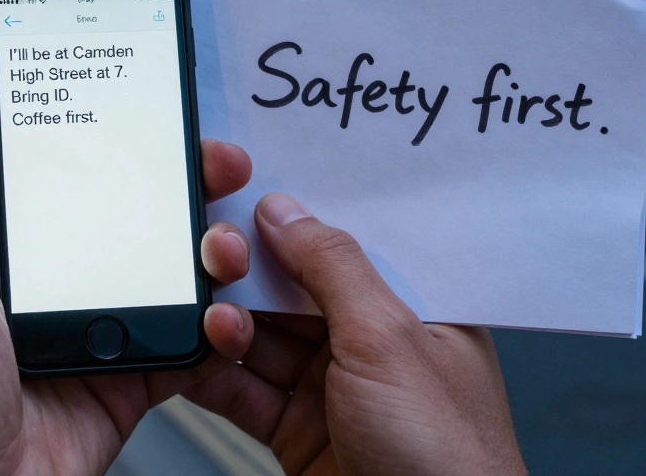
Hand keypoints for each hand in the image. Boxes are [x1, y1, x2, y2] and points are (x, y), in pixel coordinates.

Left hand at [0, 82, 256, 474]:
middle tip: (221, 168)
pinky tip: (226, 307)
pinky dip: (215, 326)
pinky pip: (186, 343)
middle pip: (134, 216)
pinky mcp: (129, 379)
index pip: (71, 177)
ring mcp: (95, 329)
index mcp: (3, 248)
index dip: (120, 145)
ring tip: (223, 247)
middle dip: (184, 187)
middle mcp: (53, 281)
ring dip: (209, 251)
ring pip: (170, 273)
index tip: (163, 121)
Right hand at [184, 193, 525, 474]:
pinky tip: (195, 354)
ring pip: (262, 338)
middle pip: (294, 290)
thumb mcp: (388, 341)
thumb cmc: (450, 462)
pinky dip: (214, 373)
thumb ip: (333, 269)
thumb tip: (286, 213)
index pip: (348, 247)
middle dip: (250, 271)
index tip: (245, 196)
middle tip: (211, 251)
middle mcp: (373, 347)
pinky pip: (243, 389)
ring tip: (209, 314)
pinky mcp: (297, 432)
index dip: (297, 220)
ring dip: (228, 323)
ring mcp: (332, 391)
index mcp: (416, 312)